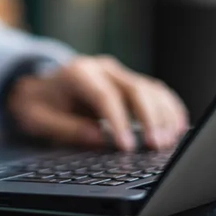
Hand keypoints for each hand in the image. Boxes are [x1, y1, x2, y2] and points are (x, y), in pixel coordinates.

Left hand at [6, 56, 188, 150]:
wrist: (38, 86)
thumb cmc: (38, 103)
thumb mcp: (38, 118)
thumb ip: (66, 128)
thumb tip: (99, 139)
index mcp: (78, 73)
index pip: (104, 95)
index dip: (119, 121)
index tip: (127, 146)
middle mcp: (102, 69)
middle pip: (135, 88)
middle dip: (148, 118)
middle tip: (154, 146)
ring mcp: (118, 73)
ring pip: (151, 88)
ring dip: (163, 115)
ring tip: (166, 142)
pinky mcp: (129, 82)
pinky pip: (156, 91)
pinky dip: (169, 108)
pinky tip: (177, 127)